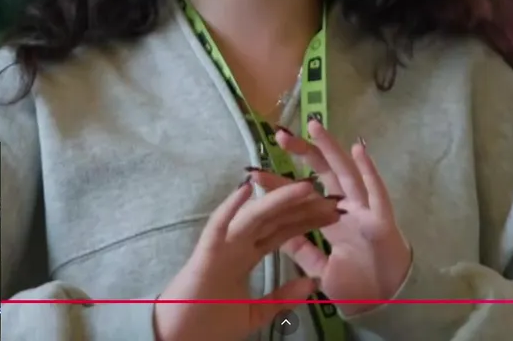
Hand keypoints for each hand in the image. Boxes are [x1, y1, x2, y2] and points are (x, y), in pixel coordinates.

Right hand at [153, 175, 342, 340]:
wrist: (179, 339)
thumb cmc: (210, 325)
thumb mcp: (256, 313)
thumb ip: (282, 298)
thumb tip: (312, 283)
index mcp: (247, 256)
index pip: (282, 232)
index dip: (307, 221)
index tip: (333, 212)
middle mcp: (237, 244)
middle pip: (274, 219)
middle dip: (301, 207)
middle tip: (330, 194)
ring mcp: (222, 245)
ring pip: (254, 217)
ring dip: (278, 200)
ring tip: (305, 187)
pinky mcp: (206, 252)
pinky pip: (218, 226)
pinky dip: (230, 208)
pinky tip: (246, 190)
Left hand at [271, 119, 412, 316]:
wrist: (386, 306)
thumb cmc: (359, 286)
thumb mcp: (320, 268)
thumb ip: (302, 250)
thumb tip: (277, 233)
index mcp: (331, 219)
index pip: (301, 195)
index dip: (280, 183)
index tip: (254, 172)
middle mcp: (347, 208)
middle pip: (322, 173)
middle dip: (302, 153)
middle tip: (279, 134)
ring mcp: (365, 210)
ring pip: (346, 172)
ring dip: (330, 149)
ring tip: (313, 126)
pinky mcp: (381, 219)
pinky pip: (376, 191)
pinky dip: (368, 170)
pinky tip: (358, 149)